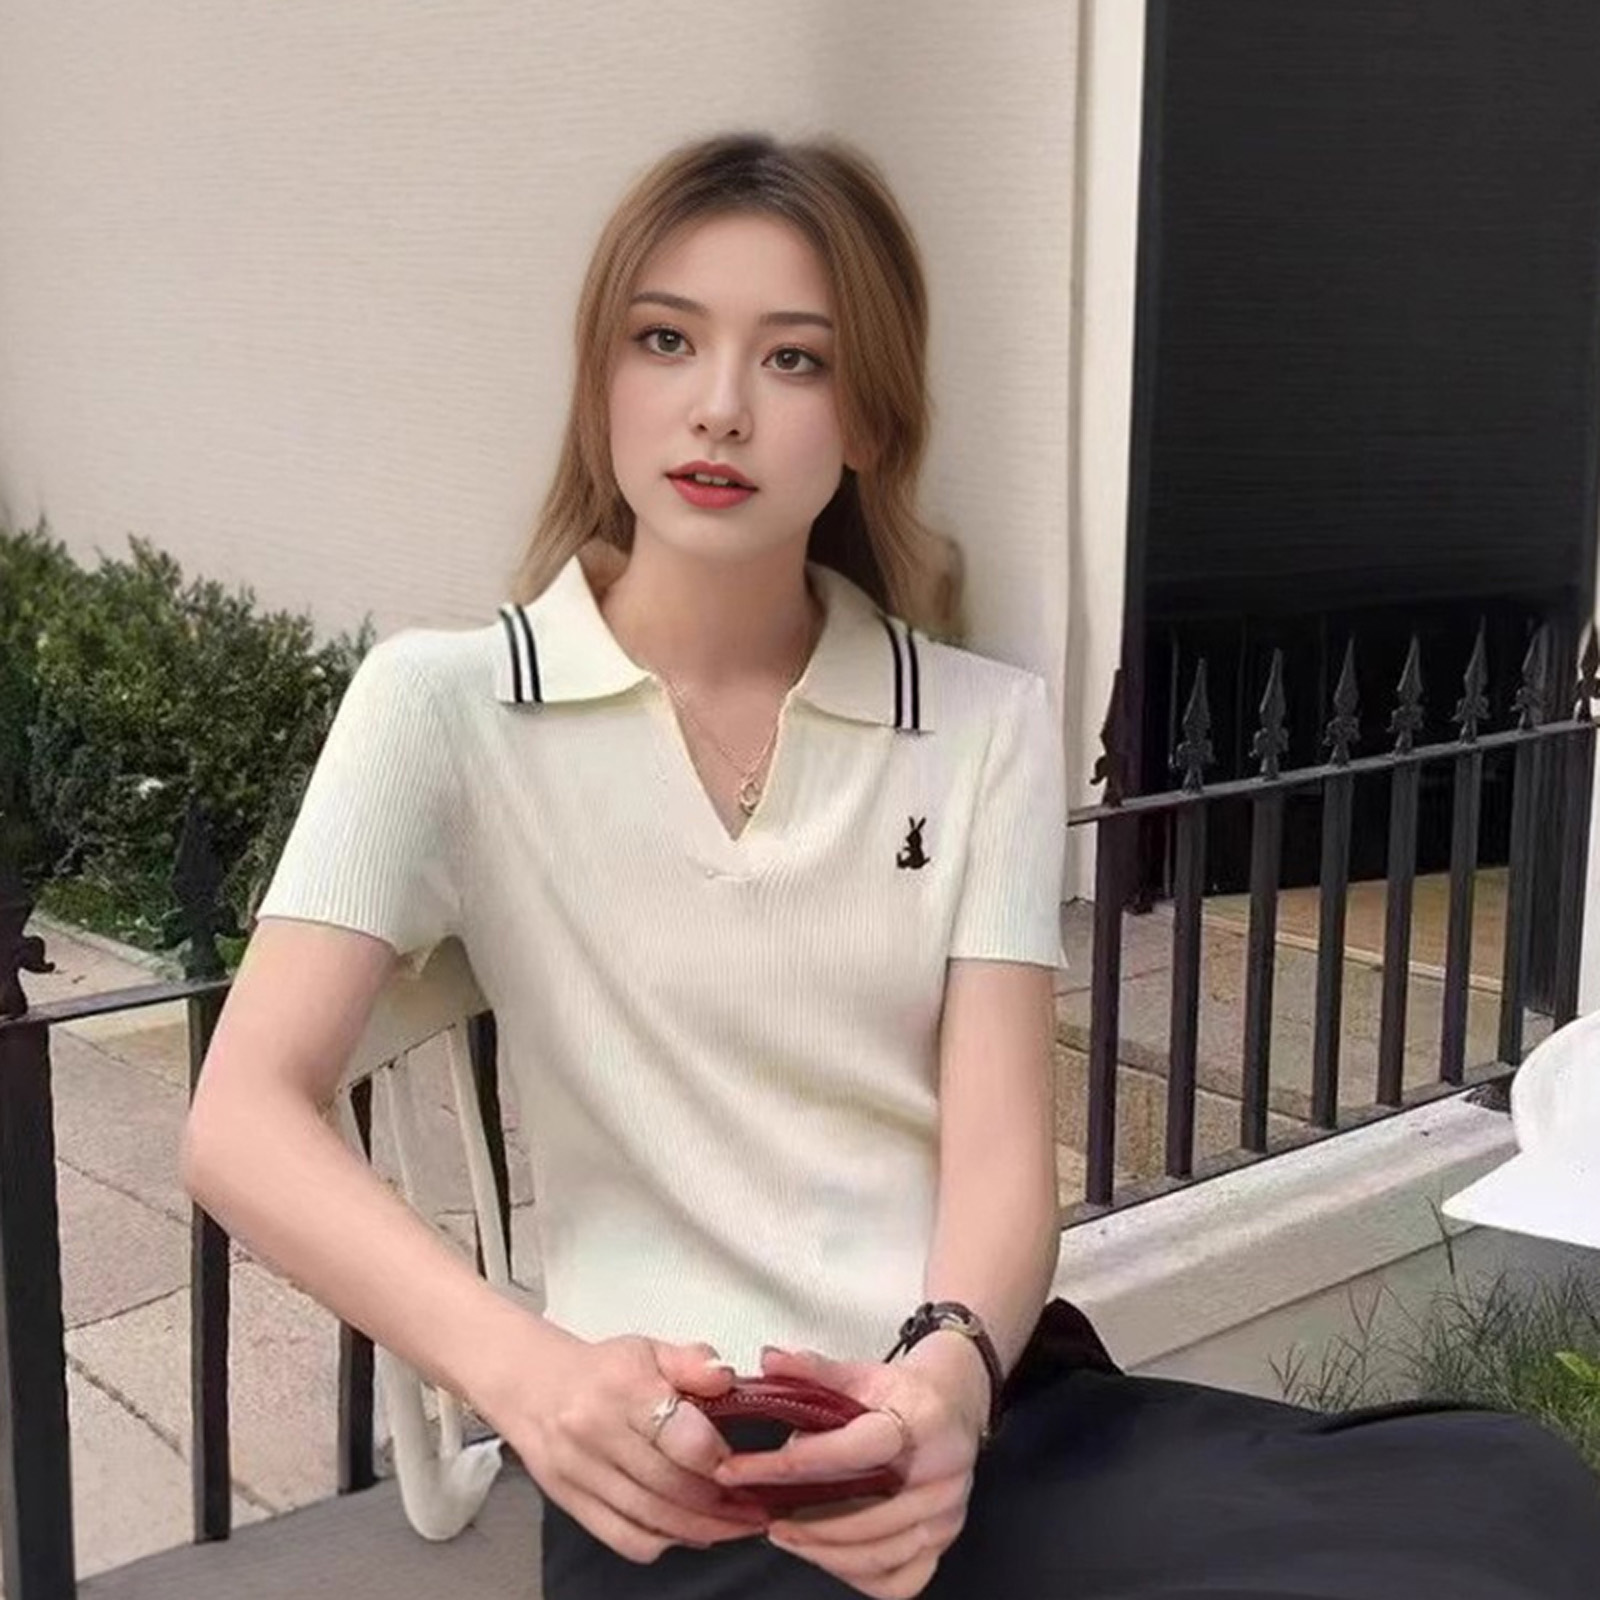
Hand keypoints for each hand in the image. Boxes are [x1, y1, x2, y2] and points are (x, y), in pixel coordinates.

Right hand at [479, 1326, 770, 1563]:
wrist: (535, 1388)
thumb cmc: (601, 1371)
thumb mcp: (650, 1350)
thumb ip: (693, 1362)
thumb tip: (725, 1378)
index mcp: (623, 1387)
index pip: (681, 1436)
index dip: (719, 1456)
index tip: (742, 1462)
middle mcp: (597, 1432)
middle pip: (671, 1486)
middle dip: (721, 1504)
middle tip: (754, 1509)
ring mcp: (581, 1472)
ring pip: (651, 1518)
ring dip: (702, 1529)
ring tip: (735, 1527)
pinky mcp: (572, 1503)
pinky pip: (624, 1538)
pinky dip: (663, 1541)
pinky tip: (689, 1532)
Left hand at [712, 1340, 987, 1598]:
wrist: (956, 1403)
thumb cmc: (905, 1391)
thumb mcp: (860, 1371)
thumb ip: (812, 1369)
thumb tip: (769, 1359)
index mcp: (922, 1419)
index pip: (853, 1450)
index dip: (796, 1464)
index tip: (744, 1469)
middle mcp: (942, 1472)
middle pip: (864, 1514)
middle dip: (804, 1520)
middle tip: (762, 1512)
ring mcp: (947, 1513)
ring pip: (877, 1553)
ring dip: (822, 1550)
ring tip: (785, 1533)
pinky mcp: (945, 1540)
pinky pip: (899, 1579)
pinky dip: (857, 1573)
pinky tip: (827, 1553)